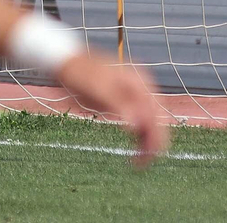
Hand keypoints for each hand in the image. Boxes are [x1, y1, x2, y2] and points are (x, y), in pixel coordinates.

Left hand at [54, 54, 169, 166]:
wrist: (68, 61)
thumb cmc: (81, 74)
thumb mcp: (98, 90)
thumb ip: (118, 106)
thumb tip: (137, 126)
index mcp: (140, 83)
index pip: (155, 115)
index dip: (155, 137)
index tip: (146, 157)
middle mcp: (143, 87)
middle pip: (157, 118)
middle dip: (154, 141)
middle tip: (141, 164)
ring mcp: (137, 93)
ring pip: (151, 120)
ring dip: (148, 140)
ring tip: (138, 161)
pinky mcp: (128, 99)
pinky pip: (141, 119)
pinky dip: (140, 133)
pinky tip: (135, 147)